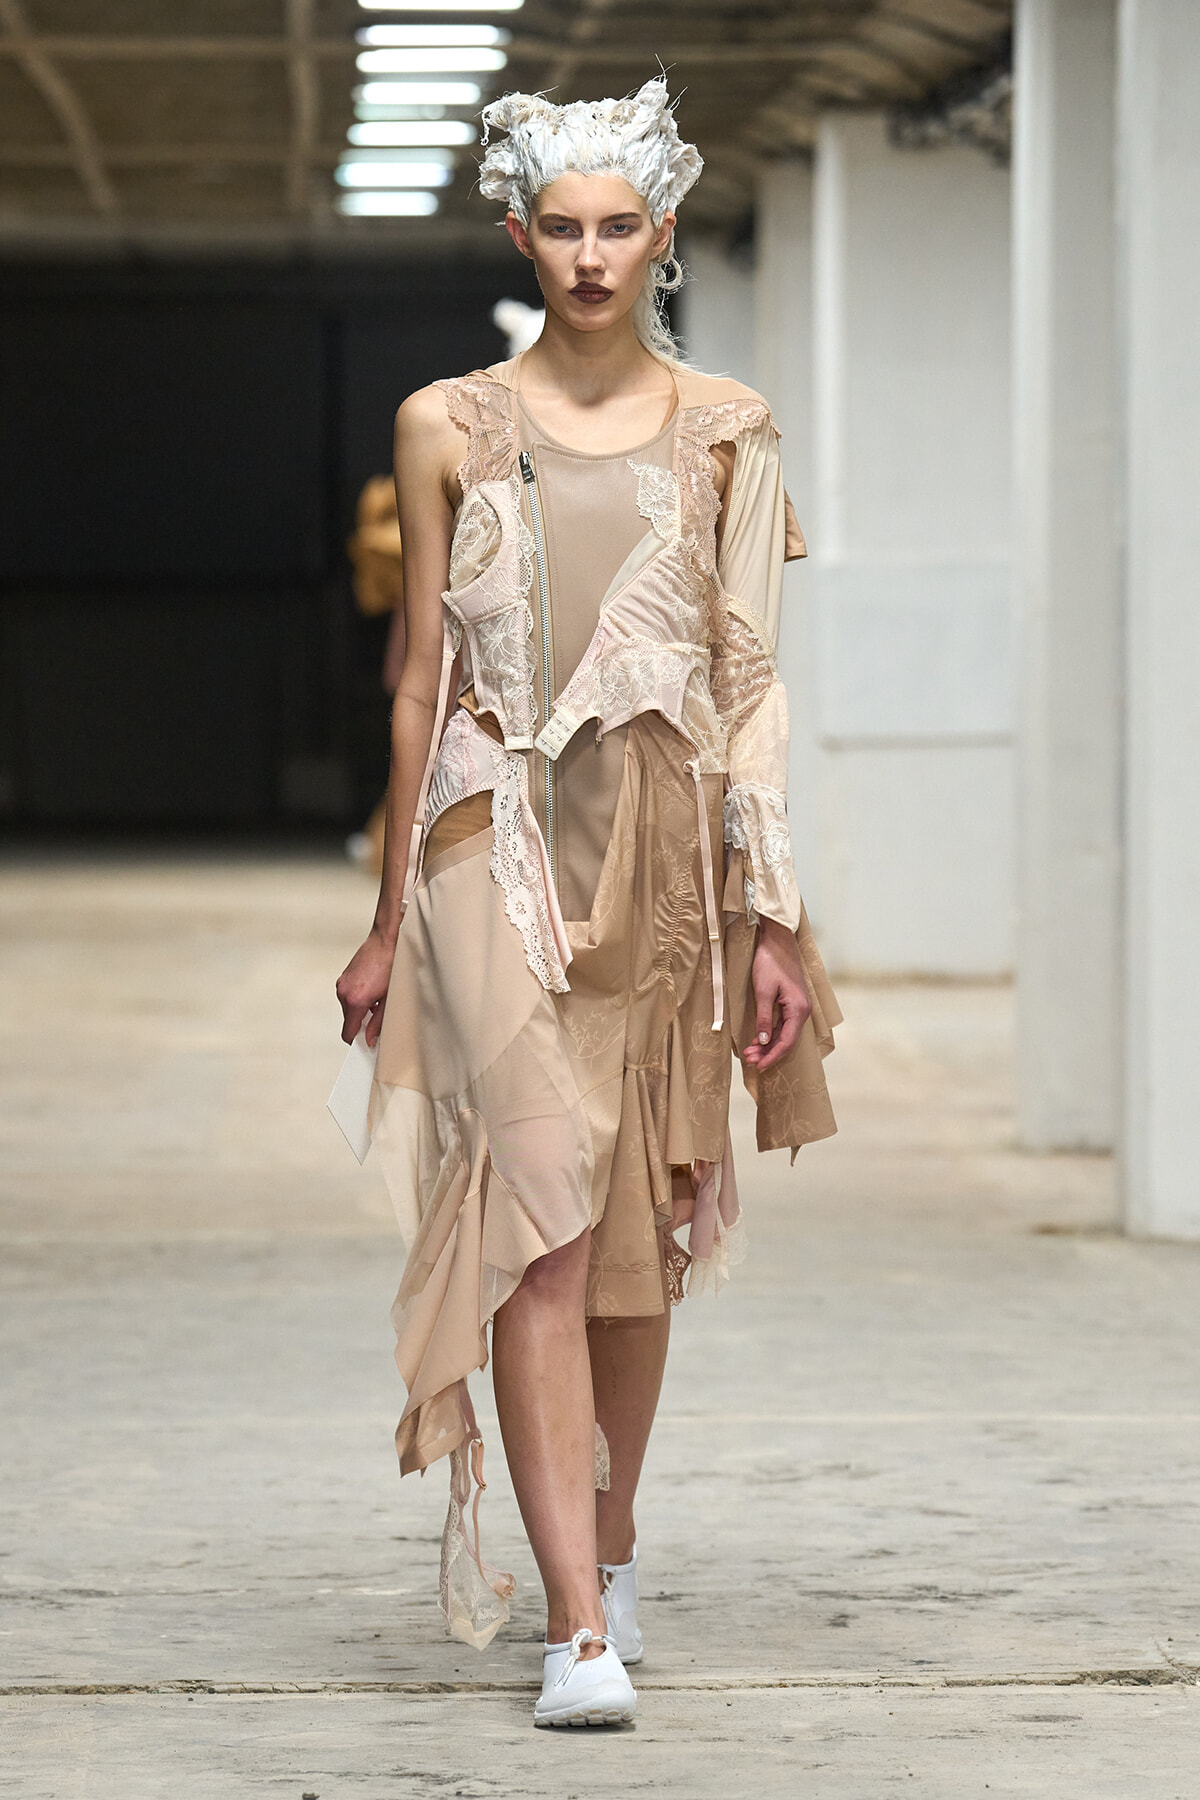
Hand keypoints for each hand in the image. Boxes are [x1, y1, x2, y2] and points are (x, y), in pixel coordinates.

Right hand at [336, 927, 395, 1046]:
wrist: (387, 939)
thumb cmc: (392, 965)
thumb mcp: (390, 998)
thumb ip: (379, 1023)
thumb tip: (371, 1039)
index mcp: (355, 1001)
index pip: (348, 1032)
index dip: (357, 1040)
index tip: (367, 1042)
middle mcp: (344, 993)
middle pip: (349, 1021)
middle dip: (362, 1023)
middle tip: (380, 1016)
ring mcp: (342, 983)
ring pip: (349, 1008)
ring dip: (362, 1009)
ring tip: (379, 999)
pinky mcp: (344, 977)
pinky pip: (348, 996)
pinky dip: (359, 998)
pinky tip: (374, 989)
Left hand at [742, 917, 810, 1073]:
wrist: (777, 940)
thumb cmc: (770, 962)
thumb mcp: (763, 991)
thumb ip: (763, 1018)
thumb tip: (762, 1042)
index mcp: (798, 1010)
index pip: (786, 1042)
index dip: (772, 1057)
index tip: (757, 1066)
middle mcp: (802, 1011)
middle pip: (786, 1041)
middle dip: (768, 1053)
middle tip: (748, 1060)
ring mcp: (798, 1007)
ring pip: (784, 1034)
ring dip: (768, 1044)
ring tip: (750, 1052)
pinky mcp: (792, 1002)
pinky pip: (784, 1025)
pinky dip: (771, 1034)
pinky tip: (759, 1039)